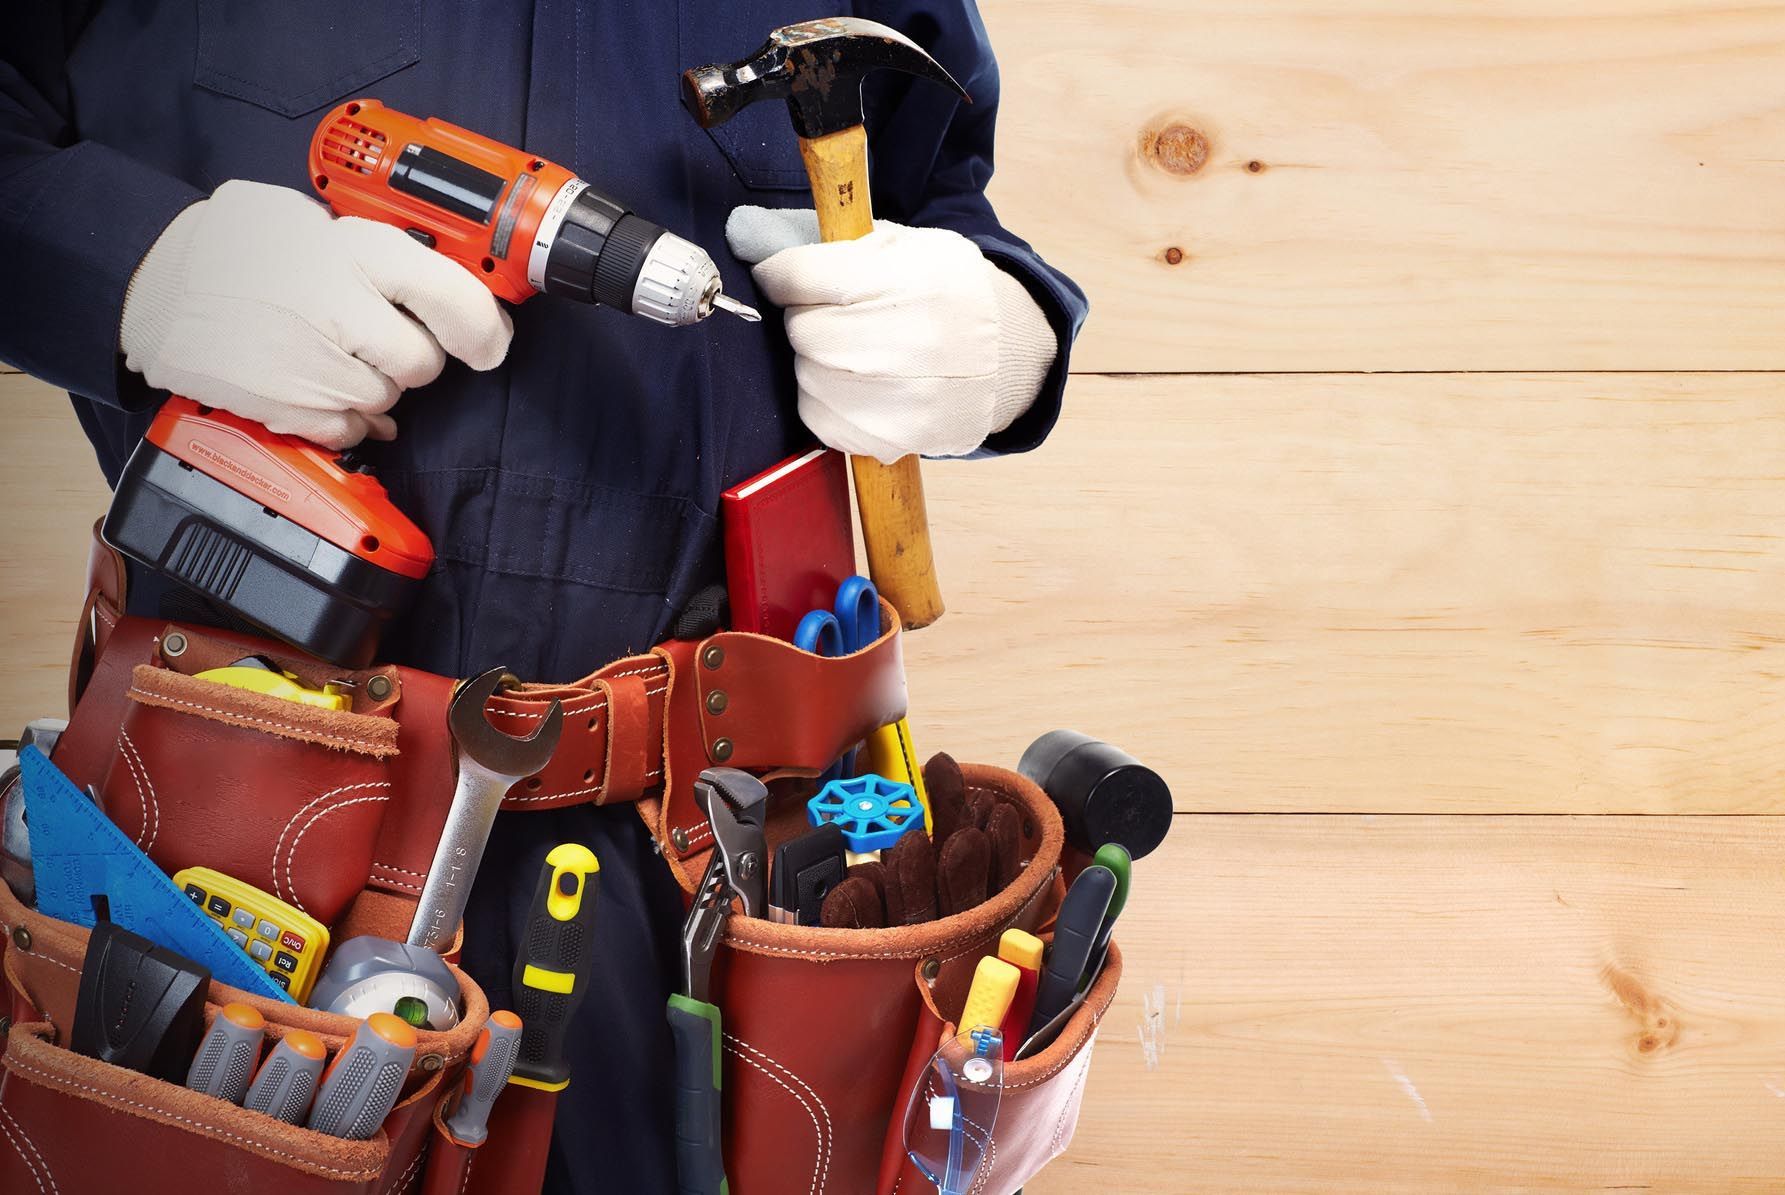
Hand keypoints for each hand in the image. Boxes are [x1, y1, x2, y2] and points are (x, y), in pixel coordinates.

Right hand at [120, 180, 511, 448]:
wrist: (152, 286)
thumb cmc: (233, 246)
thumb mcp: (306, 215)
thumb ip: (375, 248)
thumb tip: (439, 281)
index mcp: (354, 253)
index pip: (453, 297)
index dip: (482, 327)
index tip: (488, 340)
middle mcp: (340, 312)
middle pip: (423, 363)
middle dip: (413, 356)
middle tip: (377, 334)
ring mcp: (314, 367)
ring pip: (387, 399)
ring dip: (372, 383)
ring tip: (328, 349)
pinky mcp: (289, 410)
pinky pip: (349, 431)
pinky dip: (341, 416)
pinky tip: (312, 380)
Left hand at [726, 206, 1054, 462]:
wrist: (1003, 358)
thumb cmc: (945, 293)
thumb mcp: (905, 246)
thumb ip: (832, 240)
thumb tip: (746, 238)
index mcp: (913, 282)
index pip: (804, 276)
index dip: (782, 276)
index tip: (784, 277)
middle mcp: (911, 343)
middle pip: (803, 330)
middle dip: (805, 318)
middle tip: (830, 314)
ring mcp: (902, 399)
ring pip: (805, 375)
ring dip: (813, 359)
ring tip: (851, 348)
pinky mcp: (890, 439)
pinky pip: (817, 416)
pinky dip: (824, 397)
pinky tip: (856, 382)